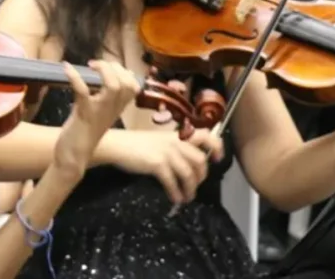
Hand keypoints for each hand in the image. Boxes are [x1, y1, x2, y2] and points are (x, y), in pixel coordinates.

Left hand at [52, 60, 139, 180]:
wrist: (73, 157)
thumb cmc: (84, 133)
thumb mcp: (98, 113)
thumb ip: (104, 98)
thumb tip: (104, 79)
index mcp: (117, 108)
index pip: (134, 86)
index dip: (125, 72)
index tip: (110, 67)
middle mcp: (112, 109)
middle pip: (127, 83)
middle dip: (115, 67)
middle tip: (98, 65)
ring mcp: (99, 111)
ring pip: (114, 86)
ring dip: (103, 70)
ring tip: (90, 65)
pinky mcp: (83, 114)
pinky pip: (83, 92)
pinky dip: (75, 77)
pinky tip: (67, 68)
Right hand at [110, 129, 224, 204]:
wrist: (117, 145)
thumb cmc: (136, 143)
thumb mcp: (160, 140)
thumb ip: (176, 146)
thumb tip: (189, 163)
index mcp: (178, 135)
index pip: (205, 136)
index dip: (217, 147)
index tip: (217, 160)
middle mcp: (176, 142)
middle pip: (200, 160)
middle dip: (201, 177)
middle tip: (195, 185)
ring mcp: (167, 152)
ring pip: (189, 174)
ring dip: (190, 189)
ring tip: (187, 197)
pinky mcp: (157, 164)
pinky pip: (173, 182)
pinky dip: (176, 193)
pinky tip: (175, 199)